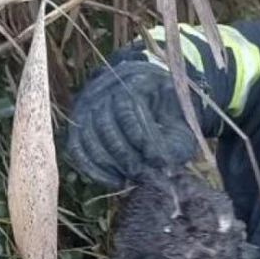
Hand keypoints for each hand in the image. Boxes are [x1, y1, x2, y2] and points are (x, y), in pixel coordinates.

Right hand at [65, 56, 198, 187]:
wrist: (158, 103)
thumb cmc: (173, 117)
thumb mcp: (182, 122)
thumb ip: (175, 141)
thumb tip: (159, 163)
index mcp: (135, 78)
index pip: (127, 104)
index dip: (140, 135)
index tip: (156, 159)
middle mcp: (104, 86)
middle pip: (103, 121)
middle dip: (124, 153)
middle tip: (141, 173)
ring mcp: (87, 103)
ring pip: (87, 134)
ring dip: (108, 162)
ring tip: (130, 178)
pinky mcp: (79, 123)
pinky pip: (76, 146)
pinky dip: (92, 167)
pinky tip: (114, 181)